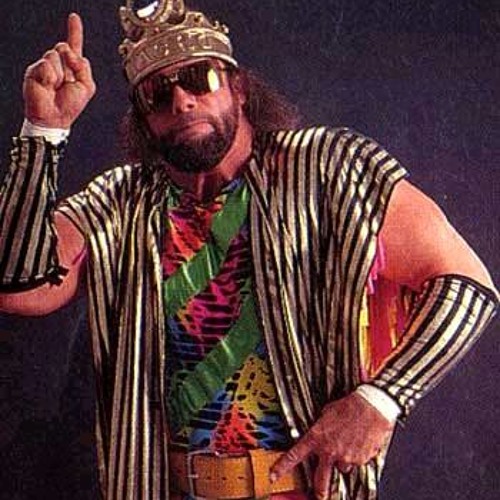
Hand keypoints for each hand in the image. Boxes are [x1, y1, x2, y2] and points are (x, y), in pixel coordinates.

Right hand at [23, 13, 95, 128]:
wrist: (54, 117)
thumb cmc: (70, 106)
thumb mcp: (87, 87)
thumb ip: (84, 68)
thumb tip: (73, 53)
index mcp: (73, 67)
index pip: (74, 46)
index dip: (75, 32)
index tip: (74, 18)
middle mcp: (59, 64)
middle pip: (65, 47)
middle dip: (69, 62)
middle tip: (66, 83)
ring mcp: (46, 66)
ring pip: (55, 55)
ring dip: (60, 74)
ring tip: (56, 88)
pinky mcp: (35, 70)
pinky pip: (46, 64)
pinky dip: (49, 77)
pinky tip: (48, 87)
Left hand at [270, 393, 393, 498]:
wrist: (372, 407)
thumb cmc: (349, 406)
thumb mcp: (327, 413)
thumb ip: (320, 428)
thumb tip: (320, 433)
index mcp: (316, 437)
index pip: (294, 456)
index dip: (282, 467)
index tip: (273, 476)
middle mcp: (329, 450)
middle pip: (320, 480)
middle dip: (320, 490)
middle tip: (319, 495)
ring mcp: (345, 457)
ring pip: (342, 467)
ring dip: (343, 460)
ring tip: (349, 443)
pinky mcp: (360, 460)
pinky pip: (356, 462)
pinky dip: (357, 454)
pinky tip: (360, 441)